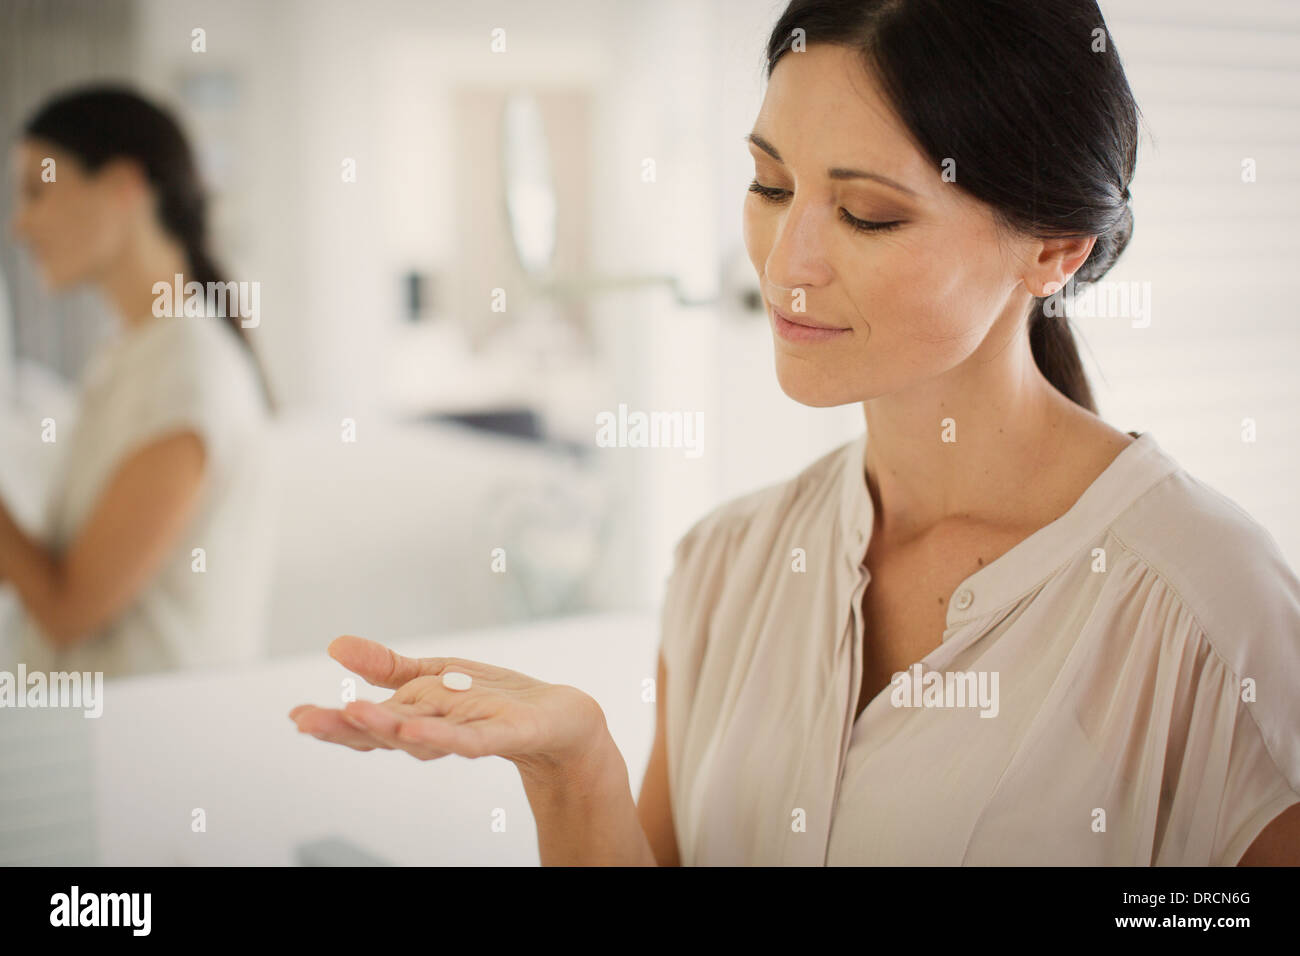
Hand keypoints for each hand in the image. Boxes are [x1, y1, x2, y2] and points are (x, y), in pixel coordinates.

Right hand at [289, 635, 611, 779]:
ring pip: (421, 736)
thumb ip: (387, 667)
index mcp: (415, 718)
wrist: (558, 717)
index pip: (367, 722)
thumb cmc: (494, 699)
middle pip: (385, 733)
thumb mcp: (435, 673)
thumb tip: (334, 645)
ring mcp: (467, 735)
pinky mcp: (502, 734)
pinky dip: (444, 734)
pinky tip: (418, 727)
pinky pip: (470, 738)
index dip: (331, 723)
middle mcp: (435, 733)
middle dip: (345, 728)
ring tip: (352, 712)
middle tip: (307, 720)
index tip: (296, 715)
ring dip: (387, 725)